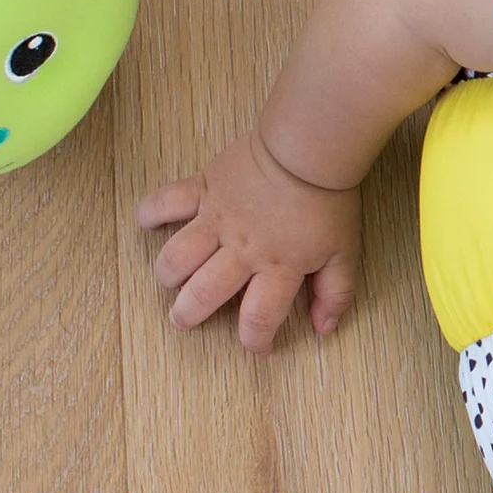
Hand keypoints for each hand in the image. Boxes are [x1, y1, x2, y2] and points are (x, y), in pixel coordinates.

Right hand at [135, 126, 361, 350]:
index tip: (257, 345)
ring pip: (176, 258)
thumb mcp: (344, 251)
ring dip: (168, 275)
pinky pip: (164, 202)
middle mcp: (242, 250)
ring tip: (173, 280)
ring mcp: (217, 219)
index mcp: (278, 267)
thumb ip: (335, 292)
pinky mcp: (202, 189)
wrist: (310, 146)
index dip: (255, 340)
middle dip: (188, 315)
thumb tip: (325, 328)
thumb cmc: (329, 199)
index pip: (258, 318)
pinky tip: (148, 224)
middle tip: (186, 318)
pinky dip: (149, 213)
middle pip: (202, 294)